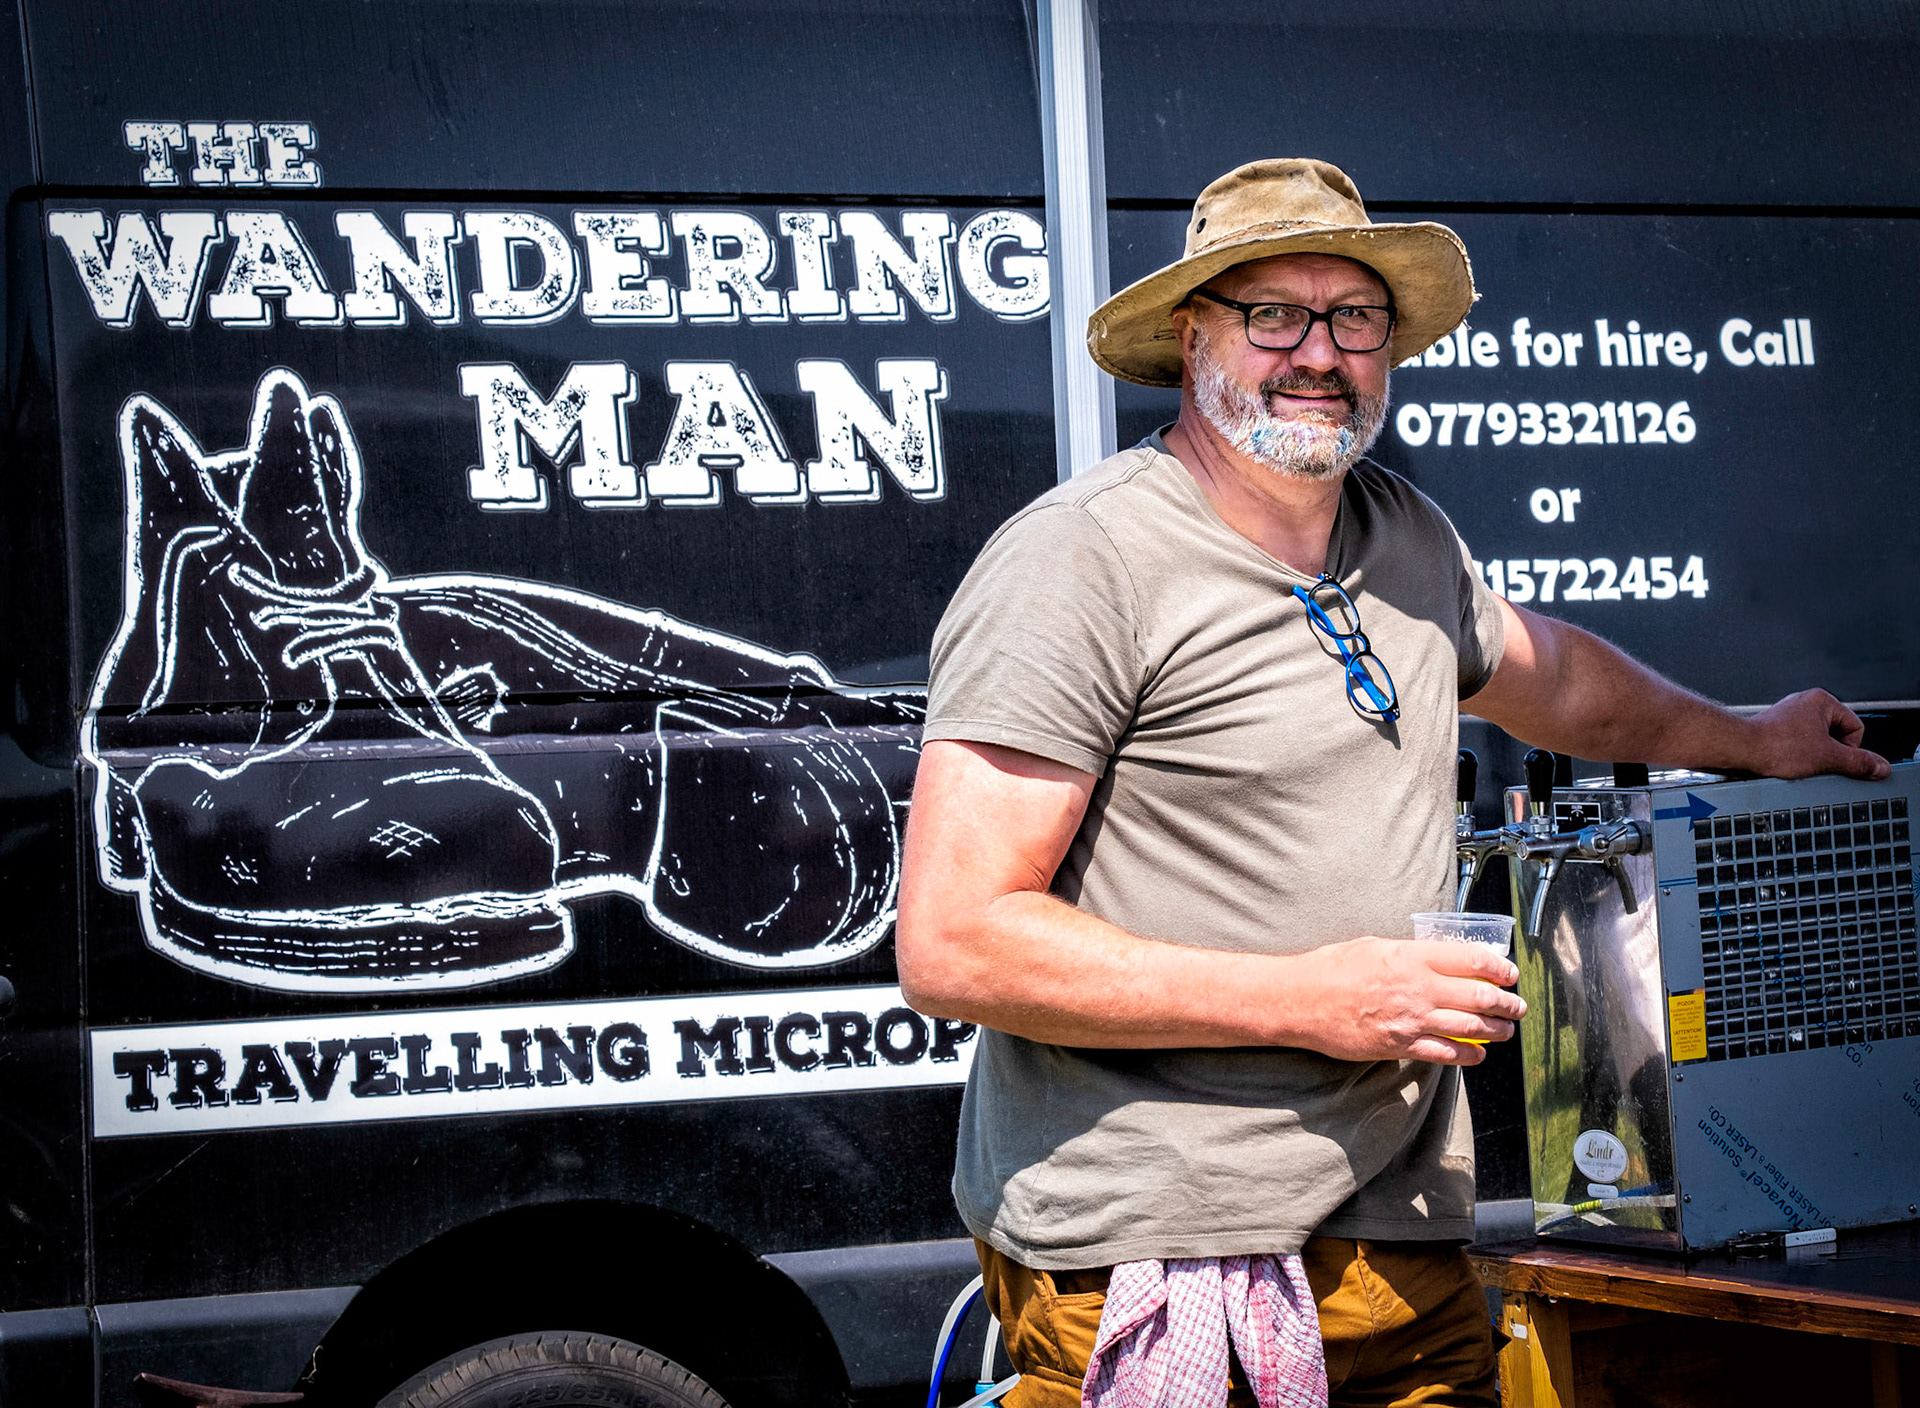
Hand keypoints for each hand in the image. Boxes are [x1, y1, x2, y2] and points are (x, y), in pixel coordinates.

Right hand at [1286, 937, 1526, 1065]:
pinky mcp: (1400, 1046)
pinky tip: (1478, 1054)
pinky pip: (1446, 1054)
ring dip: (1497, 1030)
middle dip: (1507, 1003)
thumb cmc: (1330, 968)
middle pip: (1480, 996)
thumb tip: (1436, 958)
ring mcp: (1411, 1020)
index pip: (1471, 959)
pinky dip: (1469, 1056)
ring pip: (1470, 1027)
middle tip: (1517, 1006)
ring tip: (1507, 1030)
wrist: (1300, 1000)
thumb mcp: (1374, 945)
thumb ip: (1409, 954)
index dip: (1498, 968)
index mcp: (1412, 957)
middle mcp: (1418, 988)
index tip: (1509, 973)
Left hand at [1747, 689, 1888, 781]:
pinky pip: (1799, 744)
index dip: (1850, 748)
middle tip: (1816, 761)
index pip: (1856, 727)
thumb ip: (1858, 762)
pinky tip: (1788, 762)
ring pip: (1817, 741)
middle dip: (1829, 752)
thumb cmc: (1775, 745)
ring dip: (1813, 755)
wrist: (1740, 750)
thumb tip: (1879, 766)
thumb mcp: (1828, 757)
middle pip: (1837, 735)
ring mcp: (1789, 715)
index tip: (1835, 758)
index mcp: (1822, 701)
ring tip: (1798, 761)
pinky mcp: (1777, 728)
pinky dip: (1797, 755)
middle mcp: (1805, 703)